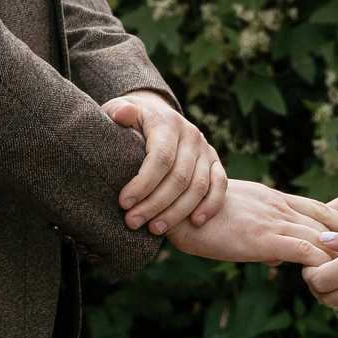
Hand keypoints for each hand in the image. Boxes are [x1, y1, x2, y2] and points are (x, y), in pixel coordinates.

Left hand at [104, 90, 227, 233]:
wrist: (156, 113)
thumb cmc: (131, 120)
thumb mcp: (117, 108)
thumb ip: (118, 112)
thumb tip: (125, 115)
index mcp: (167, 123)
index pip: (160, 157)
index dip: (143, 183)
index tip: (124, 203)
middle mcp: (190, 135)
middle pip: (179, 177)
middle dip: (155, 204)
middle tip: (133, 222)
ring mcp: (205, 148)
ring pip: (198, 186)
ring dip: (177, 212)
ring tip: (154, 229)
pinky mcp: (214, 160)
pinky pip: (220, 185)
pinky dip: (210, 205)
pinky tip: (195, 223)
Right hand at [167, 179, 337, 265]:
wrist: (175, 206)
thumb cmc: (198, 214)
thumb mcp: (237, 219)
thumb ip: (261, 234)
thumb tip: (277, 259)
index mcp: (273, 199)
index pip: (318, 208)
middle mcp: (279, 206)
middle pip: (328, 220)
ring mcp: (273, 221)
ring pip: (321, 234)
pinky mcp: (262, 239)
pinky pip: (302, 249)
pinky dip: (320, 261)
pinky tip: (330, 275)